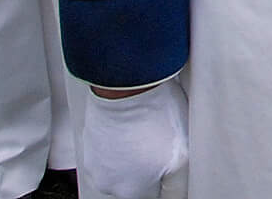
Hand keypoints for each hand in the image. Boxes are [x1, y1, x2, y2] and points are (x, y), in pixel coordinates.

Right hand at [80, 78, 189, 198]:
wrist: (126, 84)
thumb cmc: (155, 115)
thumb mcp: (182, 154)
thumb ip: (178, 183)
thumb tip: (176, 194)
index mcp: (131, 191)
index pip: (153, 196)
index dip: (166, 181)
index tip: (170, 165)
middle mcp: (108, 183)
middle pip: (136, 183)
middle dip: (149, 169)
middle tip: (161, 143)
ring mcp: (95, 163)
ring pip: (121, 167)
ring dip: (133, 156)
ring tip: (147, 132)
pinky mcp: (89, 143)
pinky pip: (109, 150)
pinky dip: (121, 142)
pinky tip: (134, 125)